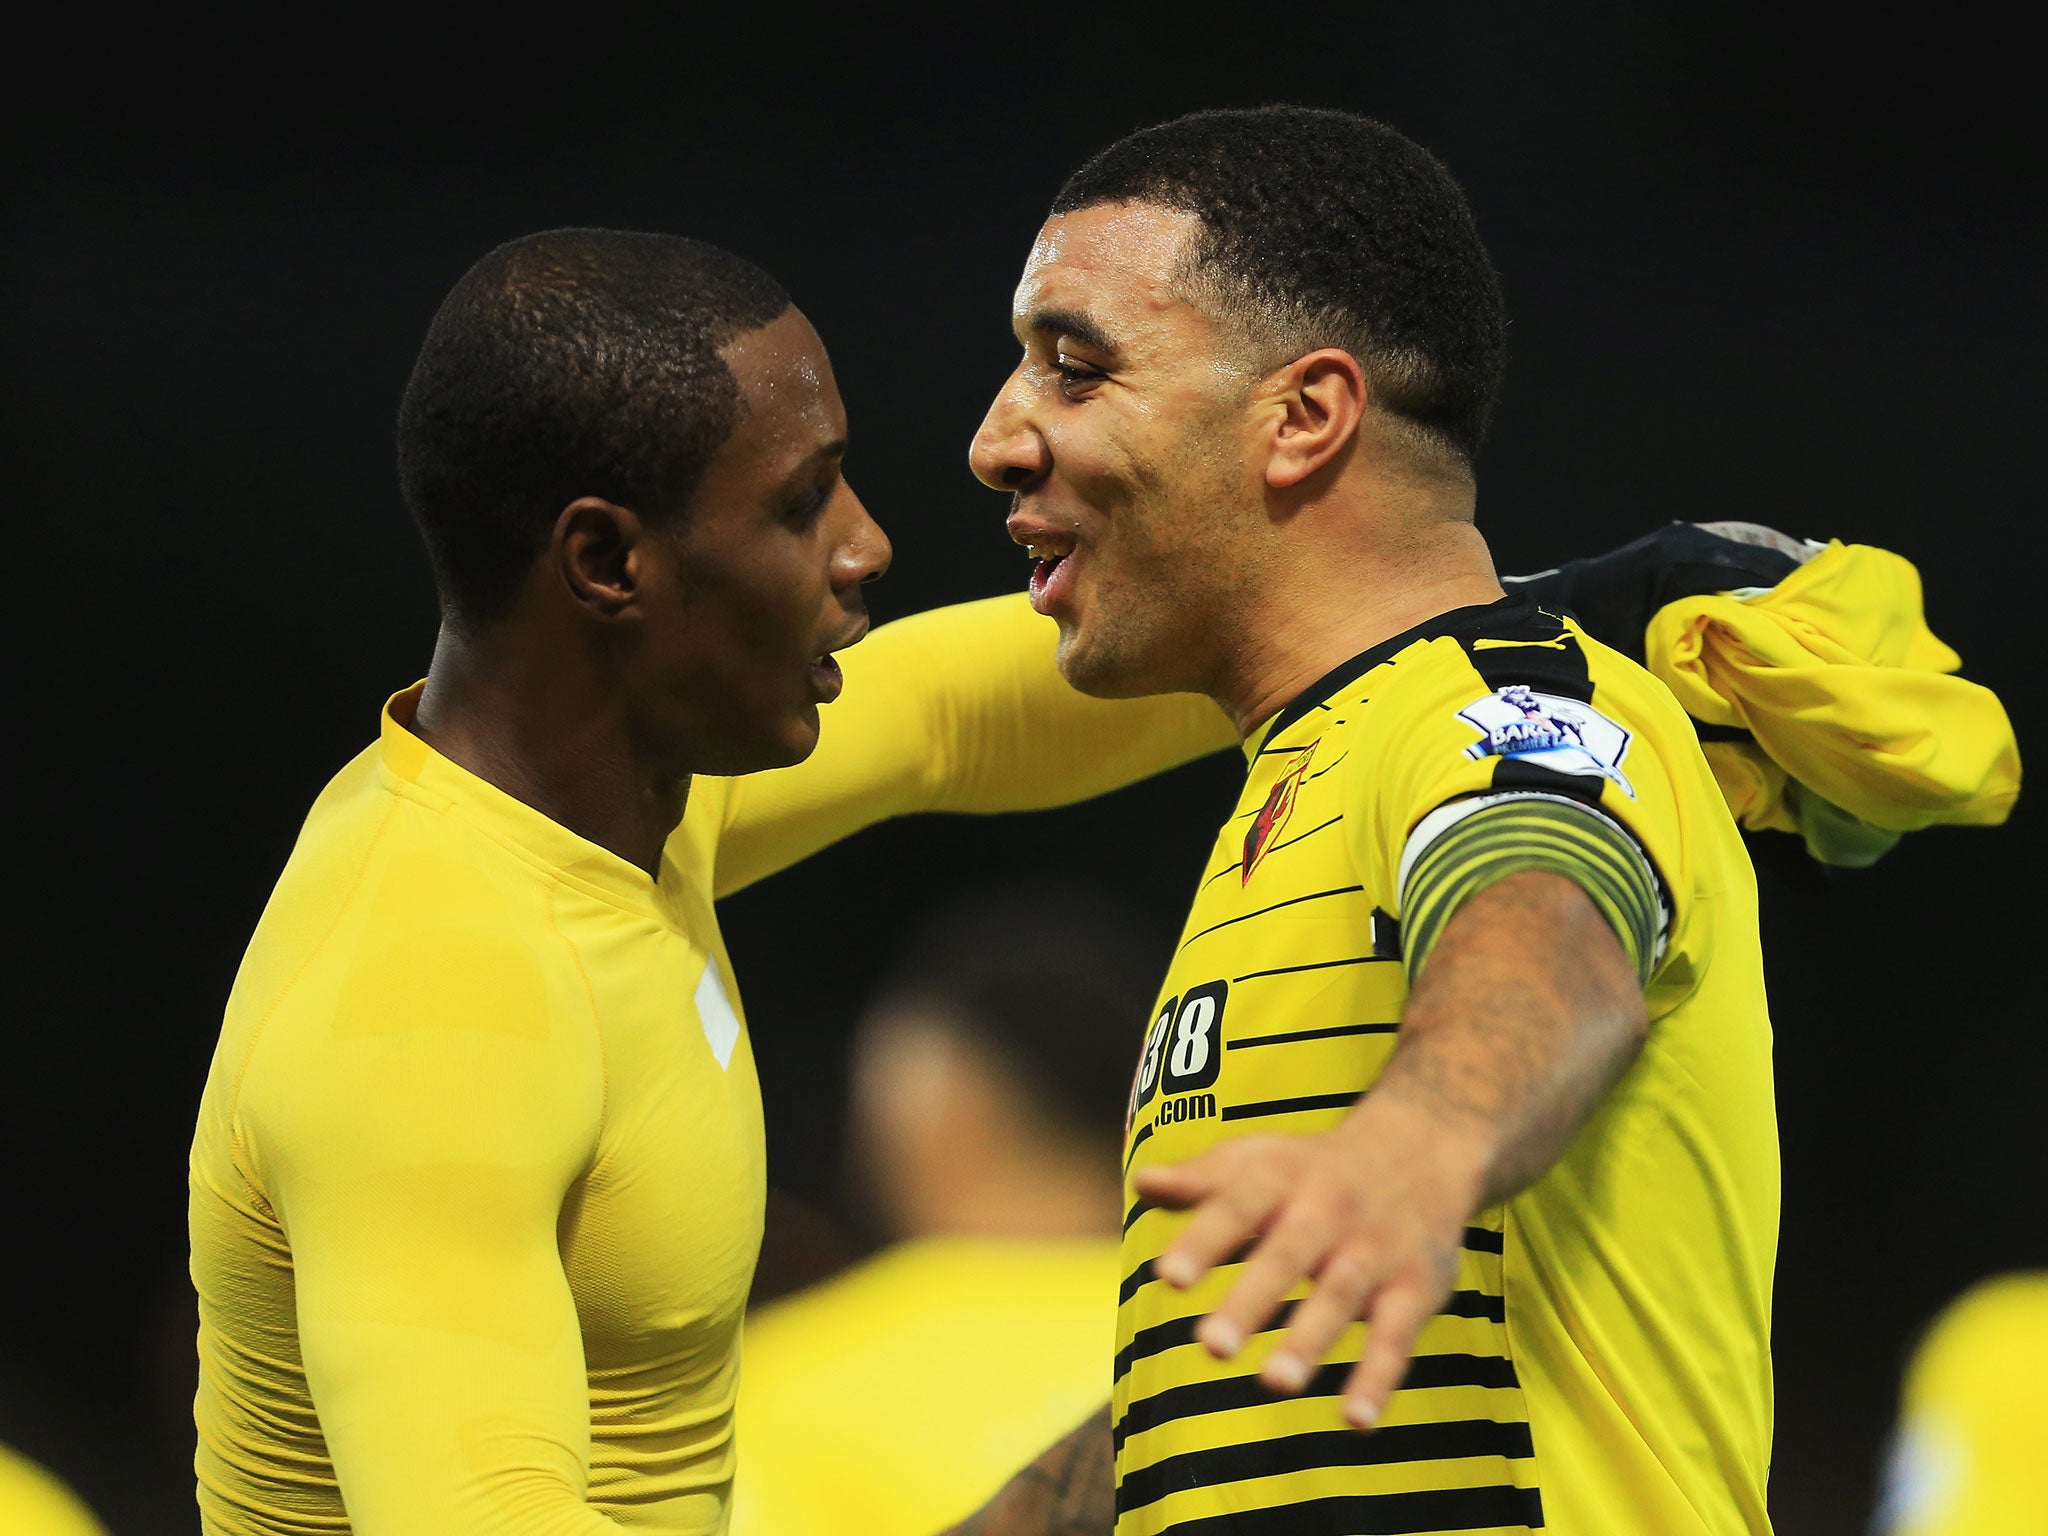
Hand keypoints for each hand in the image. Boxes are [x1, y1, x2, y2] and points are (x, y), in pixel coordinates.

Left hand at [1131, 1094, 1487, 1429]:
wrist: (1423, 1145)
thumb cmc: (1314, 1165)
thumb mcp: (1261, 1158)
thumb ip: (1203, 1178)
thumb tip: (1142, 1182)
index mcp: (1281, 1177)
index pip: (1236, 1207)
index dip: (1203, 1242)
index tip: (1169, 1278)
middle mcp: (1328, 1211)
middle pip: (1287, 1256)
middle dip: (1251, 1301)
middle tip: (1210, 1347)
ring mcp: (1374, 1250)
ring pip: (1340, 1297)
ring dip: (1310, 1341)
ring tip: (1273, 1384)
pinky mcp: (1415, 1287)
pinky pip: (1397, 1336)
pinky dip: (1379, 1379)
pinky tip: (1355, 1421)